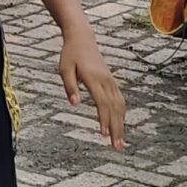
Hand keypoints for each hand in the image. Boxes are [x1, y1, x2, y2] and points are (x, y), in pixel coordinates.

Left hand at [59, 30, 127, 149]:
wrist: (82, 38)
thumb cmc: (70, 54)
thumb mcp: (64, 69)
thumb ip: (70, 86)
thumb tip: (74, 104)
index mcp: (93, 78)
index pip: (101, 103)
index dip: (104, 119)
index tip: (104, 135)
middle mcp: (105, 81)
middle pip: (114, 108)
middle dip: (116, 129)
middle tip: (117, 148)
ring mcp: (110, 81)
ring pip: (120, 106)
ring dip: (121, 125)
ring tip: (121, 143)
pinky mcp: (111, 81)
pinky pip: (120, 101)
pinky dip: (122, 115)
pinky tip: (121, 126)